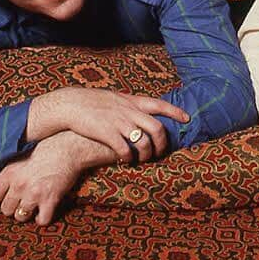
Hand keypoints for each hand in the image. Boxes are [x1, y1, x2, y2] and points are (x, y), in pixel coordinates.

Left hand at [0, 131, 101, 225]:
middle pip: (6, 210)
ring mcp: (34, 194)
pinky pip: (41, 220)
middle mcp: (19, 184)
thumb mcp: (24, 153)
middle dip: (14, 206)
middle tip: (23, 198)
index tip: (9, 193)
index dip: (1, 196)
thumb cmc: (49, 146)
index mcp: (10, 171)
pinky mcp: (50, 200)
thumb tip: (3, 183)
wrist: (71, 146)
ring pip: (20, 217)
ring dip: (27, 212)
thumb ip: (12, 169)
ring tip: (34, 204)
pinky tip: (45, 210)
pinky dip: (43, 218)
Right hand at [29, 87, 189, 162]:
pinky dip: (128, 157)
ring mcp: (119, 122)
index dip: (175, 112)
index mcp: (132, 101)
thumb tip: (140, 110)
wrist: (71, 104)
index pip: (159, 104)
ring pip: (143, 141)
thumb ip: (129, 105)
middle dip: (162, 143)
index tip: (187, 118)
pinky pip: (124, 149)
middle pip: (157, 128)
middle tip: (160, 152)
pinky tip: (125, 161)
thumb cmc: (93, 102)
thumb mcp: (115, 98)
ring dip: (146, 153)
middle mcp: (129, 110)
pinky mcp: (107, 133)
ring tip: (142, 160)